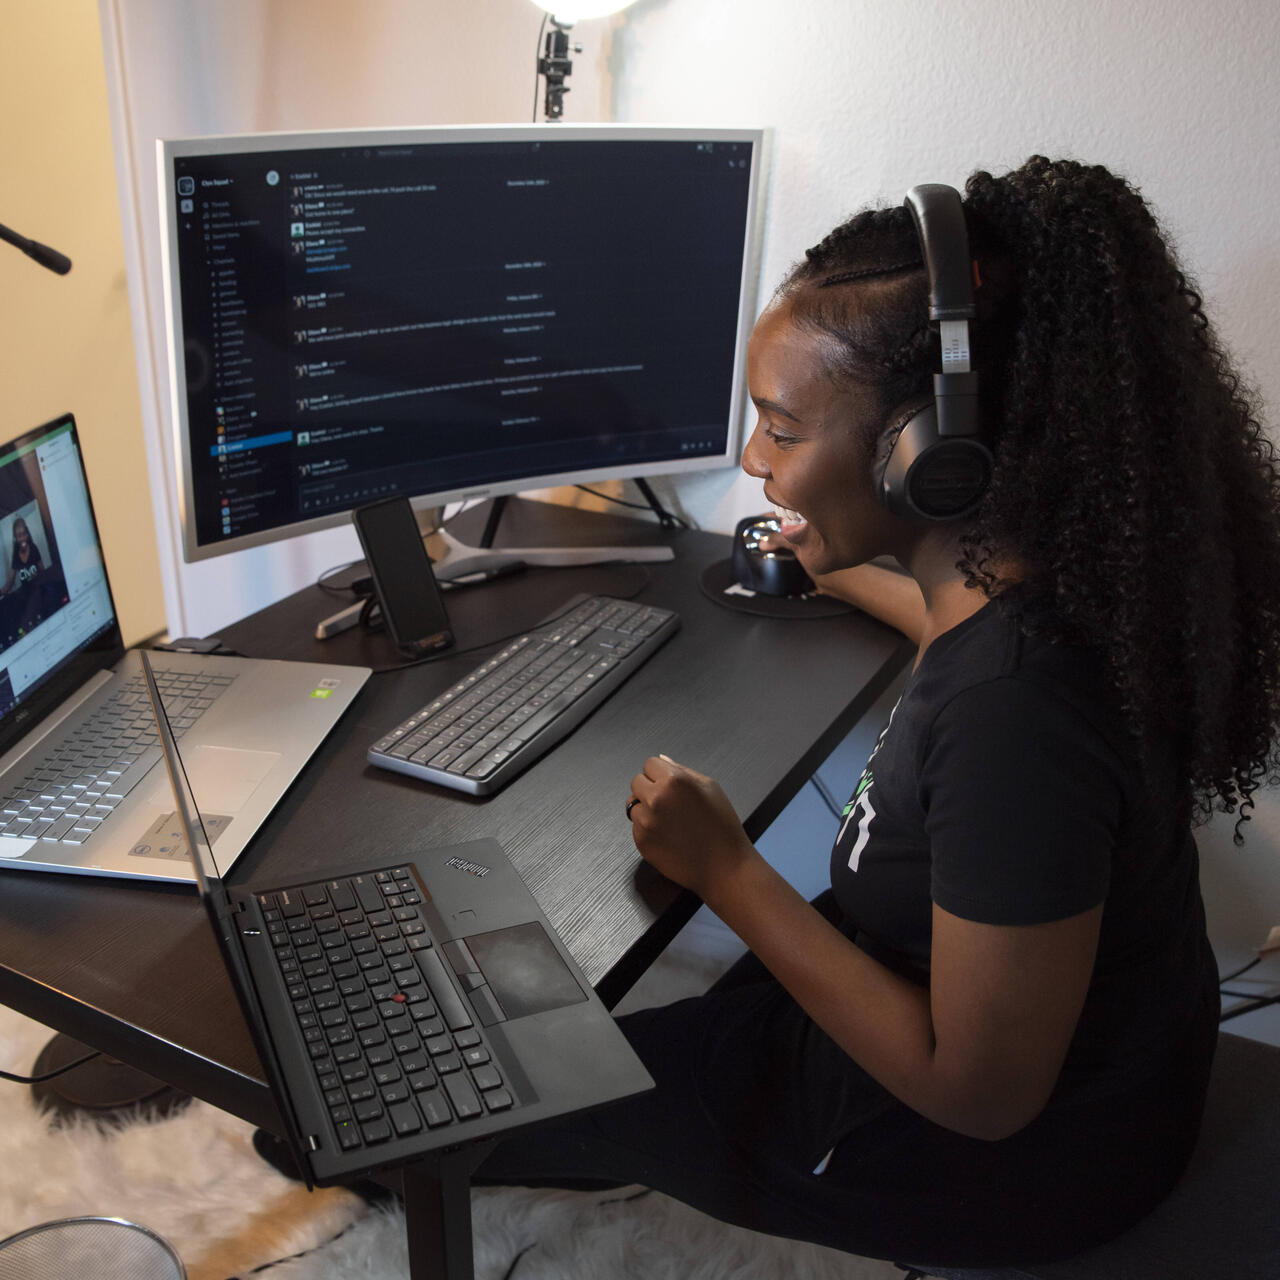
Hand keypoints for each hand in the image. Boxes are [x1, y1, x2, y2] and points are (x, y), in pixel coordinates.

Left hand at [627, 755, 755, 900]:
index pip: (650, 764)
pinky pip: (636, 826)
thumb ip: (682, 770)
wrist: (724, 867)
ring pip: (633, 804)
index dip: (660, 774)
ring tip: (671, 822)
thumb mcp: (710, 788)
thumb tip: (662, 760)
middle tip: (670, 804)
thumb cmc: (723, 827)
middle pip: (637, 782)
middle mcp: (656, 798)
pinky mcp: (641, 841)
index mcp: (674, 780)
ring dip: (646, 809)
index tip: (669, 785)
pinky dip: (647, 829)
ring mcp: (645, 821)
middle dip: (650, 788)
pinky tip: (669, 836)